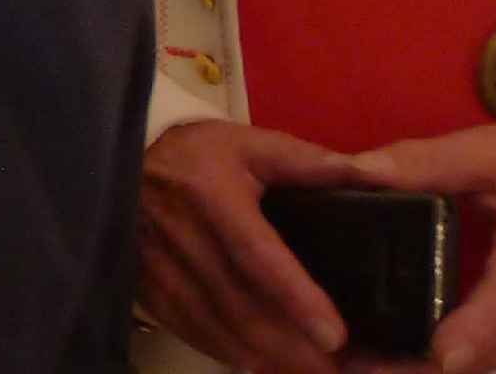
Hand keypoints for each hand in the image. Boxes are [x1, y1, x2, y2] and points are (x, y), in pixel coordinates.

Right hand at [137, 120, 354, 371]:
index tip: (335, 334)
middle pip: (242, 307)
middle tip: (337, 367)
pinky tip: (262, 364)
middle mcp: (182, 237)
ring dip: (265, 358)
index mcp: (212, 196)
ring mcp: (160, 269)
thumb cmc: (195, 154)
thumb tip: (372, 179)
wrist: (123, 160)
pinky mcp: (150, 290)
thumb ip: (308, 163)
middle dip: (292, 347)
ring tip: (310, 371)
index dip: (297, 298)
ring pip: (217, 328)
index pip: (258, 256)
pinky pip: (193, 333)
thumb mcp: (250, 144)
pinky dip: (230, 355)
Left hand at [346, 121, 495, 372]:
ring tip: (365, 364)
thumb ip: (431, 161)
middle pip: (493, 348)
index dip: (474, 332)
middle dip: (425, 363)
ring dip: (437, 368)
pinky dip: (466, 359)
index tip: (437, 353)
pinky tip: (411, 356)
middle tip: (354, 365)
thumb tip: (360, 169)